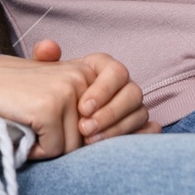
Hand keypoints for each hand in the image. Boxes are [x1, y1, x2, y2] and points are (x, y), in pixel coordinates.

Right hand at [0, 42, 149, 159]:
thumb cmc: (15, 97)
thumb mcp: (61, 100)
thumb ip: (102, 111)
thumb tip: (156, 127)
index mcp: (91, 69)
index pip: (134, 102)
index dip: (119, 128)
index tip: (88, 131)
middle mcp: (83, 76)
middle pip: (105, 133)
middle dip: (86, 144)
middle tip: (53, 135)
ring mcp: (68, 90)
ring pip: (77, 147)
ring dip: (53, 148)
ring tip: (31, 128)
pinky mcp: (50, 106)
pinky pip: (55, 149)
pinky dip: (37, 150)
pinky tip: (23, 134)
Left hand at [29, 40, 156, 143]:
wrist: (55, 114)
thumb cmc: (52, 91)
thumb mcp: (45, 73)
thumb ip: (44, 57)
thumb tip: (48, 48)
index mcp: (106, 67)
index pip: (116, 72)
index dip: (103, 89)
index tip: (82, 107)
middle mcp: (124, 86)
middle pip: (132, 94)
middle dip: (110, 113)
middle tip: (85, 128)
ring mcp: (133, 107)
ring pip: (139, 114)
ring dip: (117, 129)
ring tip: (90, 141)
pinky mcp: (137, 127)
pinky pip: (149, 130)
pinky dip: (142, 136)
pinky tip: (123, 146)